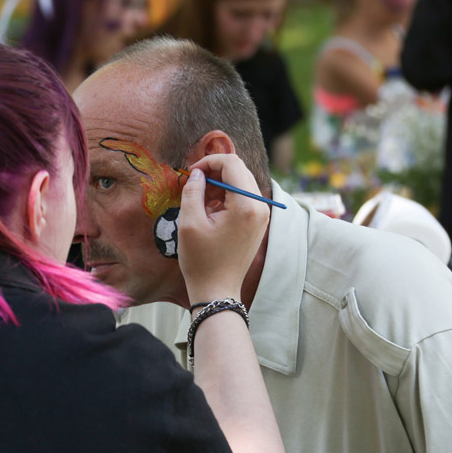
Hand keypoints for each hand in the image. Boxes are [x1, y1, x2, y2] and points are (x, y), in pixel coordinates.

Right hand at [177, 154, 269, 304]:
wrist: (217, 290)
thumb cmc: (201, 261)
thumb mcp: (189, 223)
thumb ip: (192, 191)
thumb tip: (197, 173)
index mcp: (246, 206)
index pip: (232, 163)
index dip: (208, 161)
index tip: (191, 174)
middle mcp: (260, 207)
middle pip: (239, 170)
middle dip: (214, 171)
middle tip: (194, 185)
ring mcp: (262, 215)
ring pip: (241, 181)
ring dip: (220, 183)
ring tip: (201, 201)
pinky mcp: (258, 222)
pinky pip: (244, 196)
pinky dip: (227, 195)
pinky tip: (212, 210)